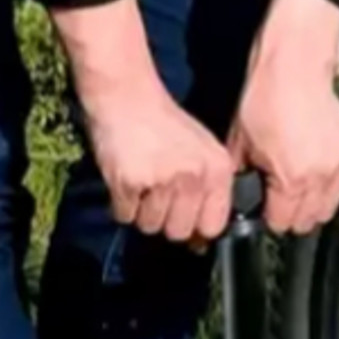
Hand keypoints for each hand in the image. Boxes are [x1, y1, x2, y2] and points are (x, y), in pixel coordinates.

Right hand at [52, 0, 233, 241]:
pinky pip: (124, 216)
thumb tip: (199, 244)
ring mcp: (162, 181)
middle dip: (164, 220)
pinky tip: (126, 178)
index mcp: (217, 171)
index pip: (213, 226)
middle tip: (156, 192)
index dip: (196, 227)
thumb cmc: (162, 124)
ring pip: (150, 226)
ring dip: (141, 212)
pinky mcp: (131, 182)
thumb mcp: (200, 151)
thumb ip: (207, 193)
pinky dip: (121, 203)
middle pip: (178, 232)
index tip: (184, 217)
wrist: (126, 94)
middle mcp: (193, 177)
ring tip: (141, 180)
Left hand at [228, 0, 338, 234]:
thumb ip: (244, 182)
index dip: (271, 217)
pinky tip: (317, 163)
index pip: (283, 224)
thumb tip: (242, 203)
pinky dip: (332, 181)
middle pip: (308, 222)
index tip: (268, 205)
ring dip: (314, 201)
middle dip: (293, 213)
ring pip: (329, 208)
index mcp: (291, 180)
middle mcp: (321, 177)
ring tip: (300, 179)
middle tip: (282, 193)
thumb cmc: (265, 99)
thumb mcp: (240, 147)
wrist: (296, 64)